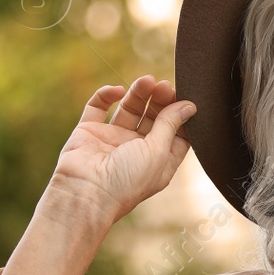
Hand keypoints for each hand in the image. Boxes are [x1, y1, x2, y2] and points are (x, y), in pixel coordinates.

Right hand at [49, 74, 196, 224]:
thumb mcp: (158, 152)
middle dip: (161, 101)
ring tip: (147, 81)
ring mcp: (112, 140)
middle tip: (164, 86)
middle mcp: (137, 150)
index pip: (176, 134)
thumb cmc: (127, 180)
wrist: (84, 193)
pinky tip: (117, 90)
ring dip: (138, 94)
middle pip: (154, 118)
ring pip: (129, 110)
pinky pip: (98, 108)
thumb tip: (189, 106)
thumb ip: (171, 125)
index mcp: (159, 161)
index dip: (181, 116)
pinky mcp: (89, 132)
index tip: (186, 98)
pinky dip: (106, 96)